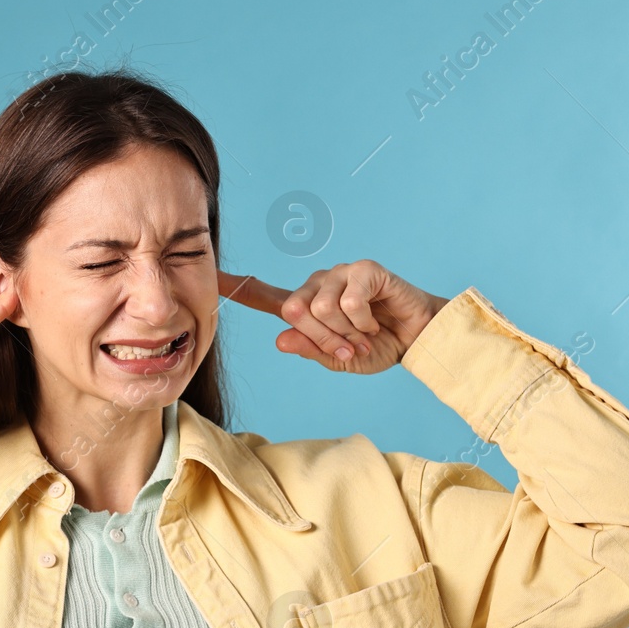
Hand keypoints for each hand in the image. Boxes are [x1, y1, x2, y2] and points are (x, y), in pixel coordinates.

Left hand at [217, 260, 448, 374]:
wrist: (417, 340)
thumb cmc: (378, 345)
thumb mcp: (340, 357)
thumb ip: (311, 349)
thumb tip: (280, 339)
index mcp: (306, 305)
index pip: (265, 296)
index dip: (238, 288)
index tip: (211, 276)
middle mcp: (318, 284)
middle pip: (294, 310)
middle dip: (322, 338)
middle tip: (347, 345)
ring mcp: (340, 273)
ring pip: (320, 307)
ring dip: (346, 331)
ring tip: (364, 333)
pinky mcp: (365, 270)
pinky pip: (349, 300)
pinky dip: (364, 319)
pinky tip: (375, 317)